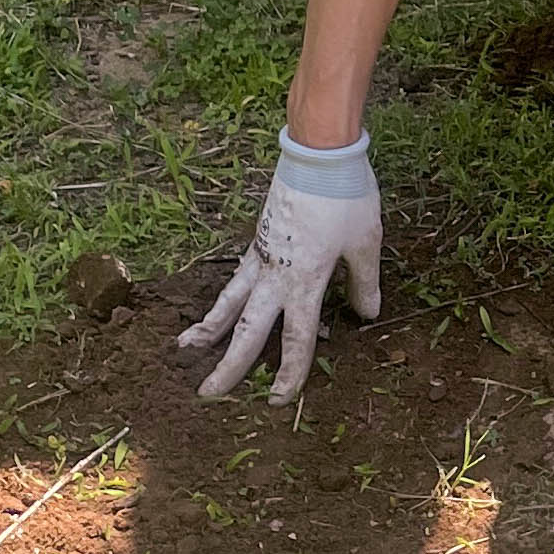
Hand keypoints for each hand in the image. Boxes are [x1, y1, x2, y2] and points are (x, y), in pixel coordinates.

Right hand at [180, 157, 381, 405]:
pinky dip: (223, 298)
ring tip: (186, 349)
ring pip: (229, 302)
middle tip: (207, 394)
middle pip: (248, 330)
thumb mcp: (366, 242)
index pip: (296, 339)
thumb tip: (367, 315)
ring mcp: (262, 256)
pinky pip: (235, 277)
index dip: (289, 373)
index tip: (278, 401)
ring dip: (209, 329)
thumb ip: (363, 283)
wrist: (318, 152)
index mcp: (305, 281)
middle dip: (229, 366)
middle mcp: (277, 275)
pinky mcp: (258, 239)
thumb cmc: (345, 196)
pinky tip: (218, 307)